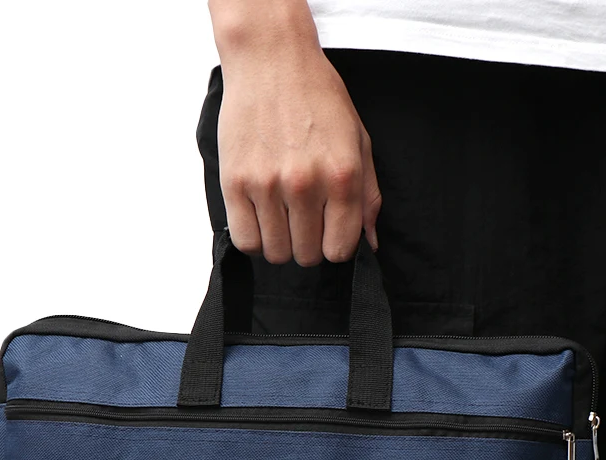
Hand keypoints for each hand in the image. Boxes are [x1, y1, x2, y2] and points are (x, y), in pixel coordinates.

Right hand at [208, 0, 380, 265]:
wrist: (271, 59)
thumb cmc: (317, 97)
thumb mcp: (358, 141)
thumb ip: (367, 196)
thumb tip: (370, 243)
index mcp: (342, 176)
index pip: (340, 249)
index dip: (336, 246)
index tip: (328, 232)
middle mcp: (305, 184)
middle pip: (307, 255)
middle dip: (308, 245)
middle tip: (303, 221)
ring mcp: (267, 185)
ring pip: (276, 253)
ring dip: (281, 244)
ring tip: (281, 218)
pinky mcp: (235, 183)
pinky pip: (246, 240)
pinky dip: (255, 239)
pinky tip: (261, 219)